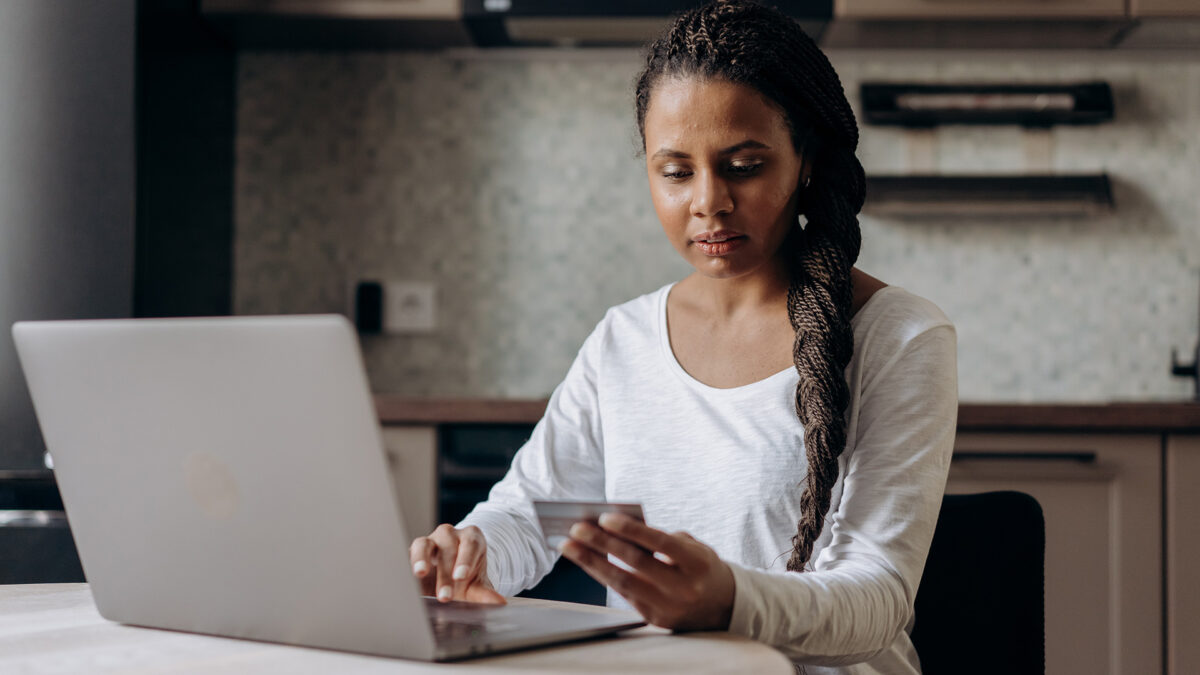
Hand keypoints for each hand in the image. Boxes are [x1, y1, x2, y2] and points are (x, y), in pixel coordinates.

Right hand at [409, 524, 505, 604]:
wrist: (450, 580)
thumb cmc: (465, 579)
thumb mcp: (476, 586)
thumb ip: (486, 594)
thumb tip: (500, 603)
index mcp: (471, 539)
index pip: (470, 544)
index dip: (465, 559)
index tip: (461, 577)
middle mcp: (450, 536)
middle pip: (447, 547)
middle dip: (445, 573)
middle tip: (445, 596)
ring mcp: (430, 541)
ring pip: (424, 544)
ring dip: (421, 559)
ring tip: (420, 573)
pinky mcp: (413, 552)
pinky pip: (408, 554)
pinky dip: (407, 565)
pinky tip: (406, 579)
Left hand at [559, 513, 734, 630]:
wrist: (724, 605)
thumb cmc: (701, 566)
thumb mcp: (693, 547)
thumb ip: (661, 539)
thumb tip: (618, 531)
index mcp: (698, 563)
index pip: (661, 543)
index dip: (632, 530)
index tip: (604, 517)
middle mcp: (684, 588)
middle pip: (636, 564)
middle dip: (602, 545)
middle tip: (576, 529)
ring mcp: (669, 607)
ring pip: (622, 584)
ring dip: (591, 563)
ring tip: (569, 546)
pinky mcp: (655, 619)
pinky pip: (624, 594)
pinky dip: (603, 576)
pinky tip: (587, 561)